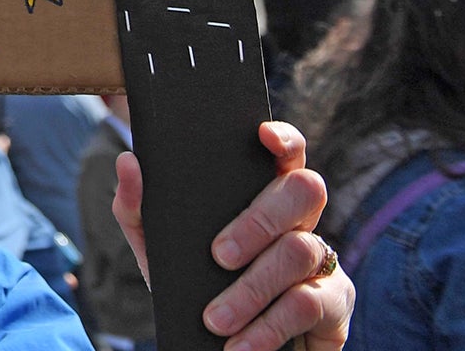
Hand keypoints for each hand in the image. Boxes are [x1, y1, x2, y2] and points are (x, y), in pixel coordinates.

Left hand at [114, 121, 352, 350]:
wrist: (221, 350)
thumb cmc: (196, 287)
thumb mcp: (160, 251)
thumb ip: (138, 208)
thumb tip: (128, 160)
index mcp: (262, 195)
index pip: (285, 153)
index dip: (283, 137)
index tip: (262, 134)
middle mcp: (300, 220)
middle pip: (304, 190)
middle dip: (259, 220)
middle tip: (219, 255)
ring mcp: (323, 259)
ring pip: (300, 250)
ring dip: (251, 289)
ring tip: (215, 320)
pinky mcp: (336, 302)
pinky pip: (308, 304)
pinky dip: (267, 328)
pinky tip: (240, 346)